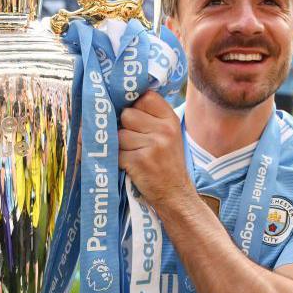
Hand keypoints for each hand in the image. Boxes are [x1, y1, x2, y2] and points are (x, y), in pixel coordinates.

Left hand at [118, 91, 194, 209]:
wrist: (175, 194)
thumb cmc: (167, 163)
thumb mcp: (169, 134)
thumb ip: (151, 117)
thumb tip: (120, 100)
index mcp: (170, 119)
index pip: (145, 97)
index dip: (134, 105)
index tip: (134, 118)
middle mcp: (164, 130)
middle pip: (127, 114)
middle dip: (124, 127)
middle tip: (134, 142)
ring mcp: (153, 145)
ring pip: (119, 134)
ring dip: (120, 146)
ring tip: (133, 155)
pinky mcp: (140, 161)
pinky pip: (116, 152)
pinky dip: (117, 160)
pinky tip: (129, 165)